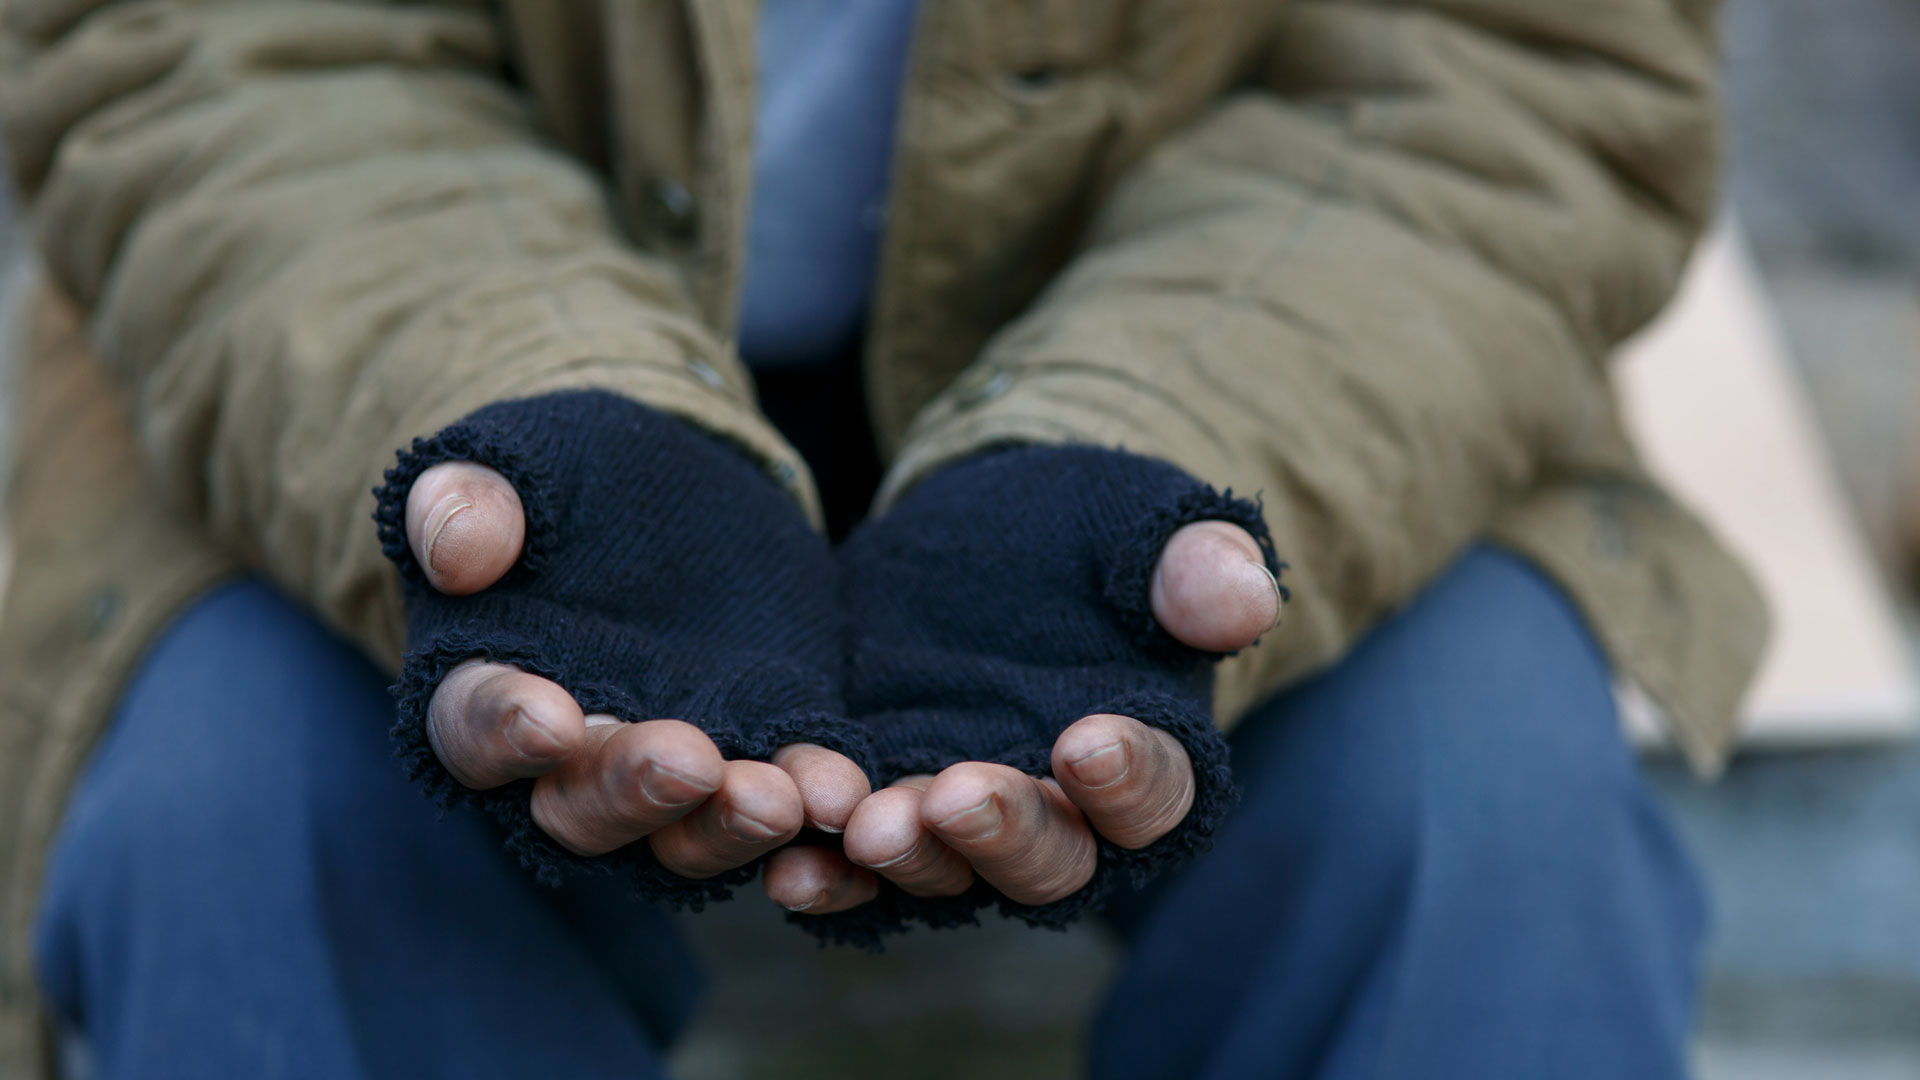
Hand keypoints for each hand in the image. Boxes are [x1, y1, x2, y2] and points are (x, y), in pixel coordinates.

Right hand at [396, 446, 868, 884]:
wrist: (675, 478)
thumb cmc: (563, 473)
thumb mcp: (514, 462)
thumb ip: (466, 501)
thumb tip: (458, 558)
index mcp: (487, 689)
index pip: (477, 726)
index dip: (507, 729)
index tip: (549, 719)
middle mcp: (573, 758)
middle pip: (585, 806)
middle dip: (635, 792)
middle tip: (690, 764)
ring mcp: (673, 767)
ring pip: (688, 829)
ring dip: (731, 823)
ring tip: (782, 799)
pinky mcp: (761, 745)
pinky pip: (785, 792)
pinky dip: (811, 796)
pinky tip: (842, 792)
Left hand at [764, 519, 1275, 912]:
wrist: (988, 533)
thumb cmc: (1092, 533)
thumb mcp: (1142, 525)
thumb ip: (1195, 565)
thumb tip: (1244, 598)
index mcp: (1148, 760)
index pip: (1157, 793)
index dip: (1129, 778)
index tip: (1089, 742)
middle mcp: (1063, 818)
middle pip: (1050, 859)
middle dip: (1004, 833)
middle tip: (957, 794)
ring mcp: (965, 823)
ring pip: (947, 871)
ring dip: (910, 856)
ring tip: (869, 826)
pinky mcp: (885, 803)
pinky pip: (857, 863)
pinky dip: (829, 874)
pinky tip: (790, 866)